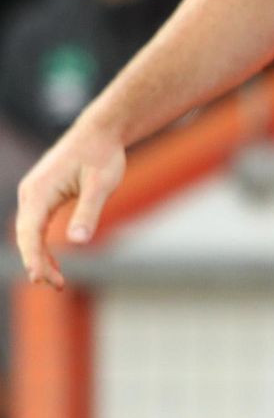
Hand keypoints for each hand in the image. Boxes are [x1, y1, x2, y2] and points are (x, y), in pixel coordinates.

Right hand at [16, 121, 125, 288]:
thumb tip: (77, 242)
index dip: (33, 258)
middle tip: (57, 285)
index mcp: (39, 191)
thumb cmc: (102, 155)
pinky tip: (55, 260)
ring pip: (30, 232)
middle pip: (26, 236)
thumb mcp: (101, 185)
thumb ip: (88, 212)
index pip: (29, 232)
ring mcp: (34, 193)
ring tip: (57, 280)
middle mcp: (30, 192)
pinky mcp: (42, 194)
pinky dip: (42, 244)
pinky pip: (36, 225)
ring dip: (40, 256)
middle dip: (38, 262)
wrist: (101, 131)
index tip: (41, 278)